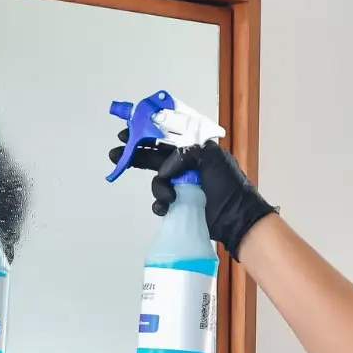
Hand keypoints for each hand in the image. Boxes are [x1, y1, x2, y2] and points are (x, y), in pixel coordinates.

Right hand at [107, 132, 276, 259]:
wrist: (236, 218)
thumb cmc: (229, 187)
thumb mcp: (211, 159)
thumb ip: (185, 154)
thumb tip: (165, 169)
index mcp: (196, 150)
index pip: (166, 138)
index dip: (146, 135)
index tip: (127, 134)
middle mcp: (187, 165)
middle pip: (155, 157)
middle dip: (136, 156)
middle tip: (116, 155)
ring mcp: (183, 185)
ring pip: (157, 182)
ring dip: (158, 189)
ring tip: (168, 199)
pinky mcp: (180, 204)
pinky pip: (161, 201)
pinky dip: (160, 204)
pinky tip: (166, 208)